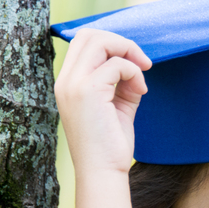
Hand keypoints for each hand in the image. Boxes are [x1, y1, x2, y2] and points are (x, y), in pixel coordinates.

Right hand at [55, 29, 151, 173]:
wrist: (103, 172)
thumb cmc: (111, 145)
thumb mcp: (118, 105)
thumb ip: (123, 82)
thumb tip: (135, 64)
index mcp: (68, 83)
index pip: (83, 42)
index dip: (111, 43)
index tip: (133, 62)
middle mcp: (65, 81)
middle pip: (90, 35)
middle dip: (121, 42)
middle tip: (142, 62)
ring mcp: (73, 85)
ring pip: (100, 41)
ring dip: (128, 52)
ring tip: (143, 74)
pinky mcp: (87, 92)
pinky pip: (116, 64)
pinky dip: (134, 72)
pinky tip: (141, 91)